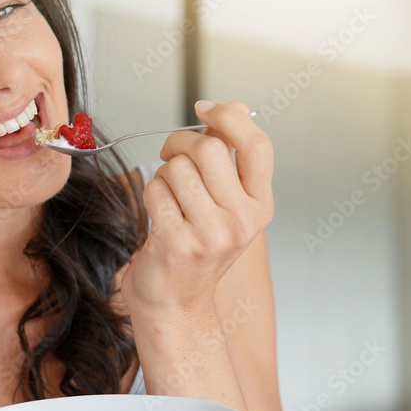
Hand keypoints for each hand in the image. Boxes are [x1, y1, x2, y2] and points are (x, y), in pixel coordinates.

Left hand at [120, 100, 274, 323]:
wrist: (175, 304)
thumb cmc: (196, 248)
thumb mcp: (227, 206)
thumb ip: (231, 161)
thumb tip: (231, 107)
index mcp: (260, 205)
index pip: (257, 146)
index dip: (230, 117)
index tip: (205, 108)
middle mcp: (242, 220)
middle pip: (209, 149)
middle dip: (180, 143)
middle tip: (169, 155)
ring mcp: (212, 233)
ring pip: (176, 168)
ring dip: (162, 174)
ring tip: (168, 197)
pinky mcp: (178, 242)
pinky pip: (155, 190)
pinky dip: (150, 194)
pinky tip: (158, 214)